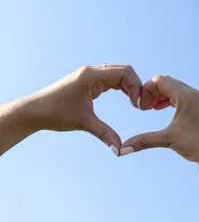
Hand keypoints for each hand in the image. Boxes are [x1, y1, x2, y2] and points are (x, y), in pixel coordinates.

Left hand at [26, 64, 143, 153]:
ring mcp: (91, 75)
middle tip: (141, 105)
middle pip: (125, 71)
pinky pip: (112, 80)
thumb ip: (104, 134)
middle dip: (137, 86)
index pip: (124, 72)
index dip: (136, 87)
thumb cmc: (55, 113)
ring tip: (136, 104)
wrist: (34, 111)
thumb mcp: (83, 123)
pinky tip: (128, 100)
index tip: (137, 106)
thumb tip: (119, 150)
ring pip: (120, 74)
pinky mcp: (89, 82)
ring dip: (131, 87)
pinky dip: (123, 88)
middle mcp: (92, 72)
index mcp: (91, 76)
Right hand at [120, 75, 198, 164]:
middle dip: (152, 92)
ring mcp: (198, 98)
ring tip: (150, 109)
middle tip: (143, 108)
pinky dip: (169, 99)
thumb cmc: (195, 144)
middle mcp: (193, 93)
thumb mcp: (168, 139)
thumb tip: (121, 150)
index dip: (146, 90)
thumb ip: (143, 141)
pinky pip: (181, 95)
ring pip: (174, 88)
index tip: (140, 107)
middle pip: (167, 82)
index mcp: (186, 96)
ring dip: (160, 95)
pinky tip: (161, 110)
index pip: (160, 81)